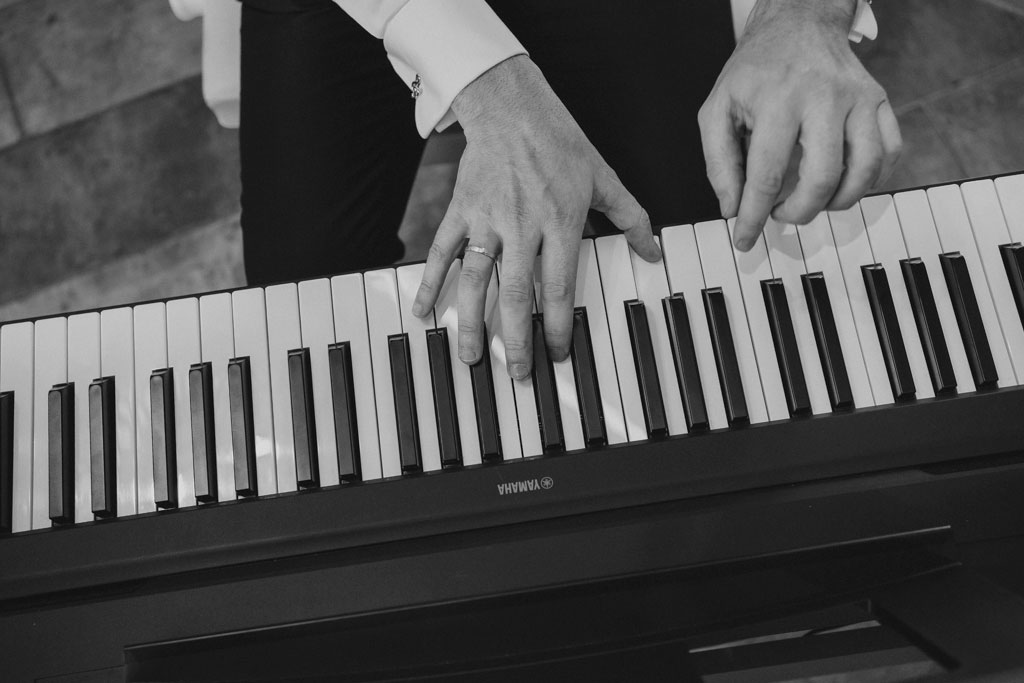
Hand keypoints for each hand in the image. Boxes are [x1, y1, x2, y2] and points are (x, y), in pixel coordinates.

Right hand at [412, 55, 659, 378]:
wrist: (512, 106)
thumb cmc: (560, 142)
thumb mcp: (604, 177)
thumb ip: (631, 217)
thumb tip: (653, 250)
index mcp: (559, 222)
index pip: (558, 286)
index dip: (556, 325)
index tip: (557, 355)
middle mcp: (522, 226)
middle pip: (516, 293)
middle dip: (515, 339)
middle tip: (517, 374)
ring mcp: (487, 220)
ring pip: (476, 280)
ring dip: (472, 322)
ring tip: (471, 358)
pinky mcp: (461, 210)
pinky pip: (441, 251)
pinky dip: (429, 281)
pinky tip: (422, 311)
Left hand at [699, 0, 901, 249]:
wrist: (798, 23)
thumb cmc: (754, 72)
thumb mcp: (717, 109)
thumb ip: (719, 162)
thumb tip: (733, 207)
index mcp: (777, 100)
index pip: (767, 175)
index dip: (754, 216)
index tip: (744, 239)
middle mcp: (823, 98)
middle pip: (821, 179)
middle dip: (797, 212)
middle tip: (779, 214)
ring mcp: (858, 98)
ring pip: (864, 171)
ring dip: (836, 203)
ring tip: (812, 202)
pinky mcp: (879, 100)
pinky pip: (889, 153)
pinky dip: (870, 180)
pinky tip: (844, 183)